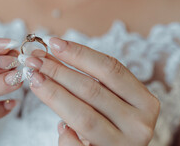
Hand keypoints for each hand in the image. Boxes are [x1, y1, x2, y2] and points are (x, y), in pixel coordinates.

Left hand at [21, 37, 159, 145]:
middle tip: (35, 60)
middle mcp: (139, 124)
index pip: (110, 69)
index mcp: (144, 102)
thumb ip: (90, 81)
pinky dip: (64, 133)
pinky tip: (57, 123)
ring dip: (53, 93)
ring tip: (35, 78)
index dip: (80, 53)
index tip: (54, 43)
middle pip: (92, 89)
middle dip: (58, 70)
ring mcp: (122, 145)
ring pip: (83, 116)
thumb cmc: (113, 123)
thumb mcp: (112, 101)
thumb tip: (49, 57)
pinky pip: (76, 145)